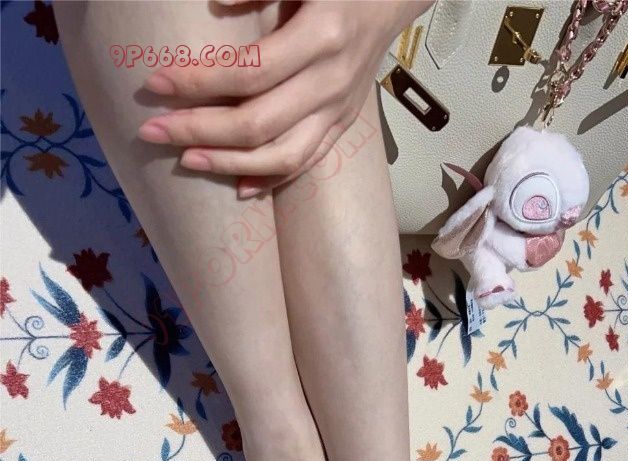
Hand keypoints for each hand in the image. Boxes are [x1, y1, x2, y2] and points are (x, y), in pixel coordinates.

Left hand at [137, 0, 432, 196]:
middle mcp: (331, 83)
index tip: (156, 82)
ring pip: (281, 156)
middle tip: (152, 131)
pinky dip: (270, 180)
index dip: (200, 81)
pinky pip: (305, 163)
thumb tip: (216, 4)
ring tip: (186, 160)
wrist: (389, 0)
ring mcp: (338, 111)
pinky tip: (239, 189)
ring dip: (229, 164)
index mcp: (322, 37)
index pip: (249, 72)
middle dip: (200, 130)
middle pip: (258, 124)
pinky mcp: (341, 125)